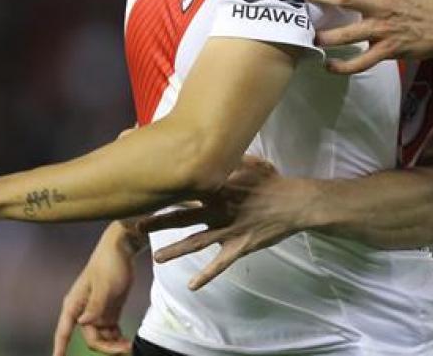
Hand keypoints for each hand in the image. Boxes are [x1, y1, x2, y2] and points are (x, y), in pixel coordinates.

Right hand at [52, 224, 139, 355]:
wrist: (122, 248)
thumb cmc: (109, 263)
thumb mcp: (105, 285)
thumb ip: (95, 305)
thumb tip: (82, 322)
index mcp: (75, 304)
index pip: (64, 331)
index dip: (60, 347)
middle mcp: (83, 311)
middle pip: (91, 338)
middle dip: (106, 347)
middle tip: (126, 349)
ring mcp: (96, 311)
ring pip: (102, 337)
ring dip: (114, 344)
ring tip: (130, 347)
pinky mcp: (109, 310)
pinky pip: (111, 330)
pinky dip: (118, 338)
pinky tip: (128, 342)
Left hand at [136, 156, 308, 290]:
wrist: (295, 201)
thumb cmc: (273, 181)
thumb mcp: (251, 163)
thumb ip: (231, 158)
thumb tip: (219, 145)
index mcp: (219, 189)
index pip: (186, 189)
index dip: (165, 190)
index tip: (145, 190)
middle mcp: (219, 209)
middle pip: (183, 217)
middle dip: (159, 221)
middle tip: (137, 226)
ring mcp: (229, 229)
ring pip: (197, 241)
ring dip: (176, 250)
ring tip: (157, 259)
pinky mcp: (240, 245)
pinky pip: (221, 263)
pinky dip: (206, 275)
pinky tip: (192, 286)